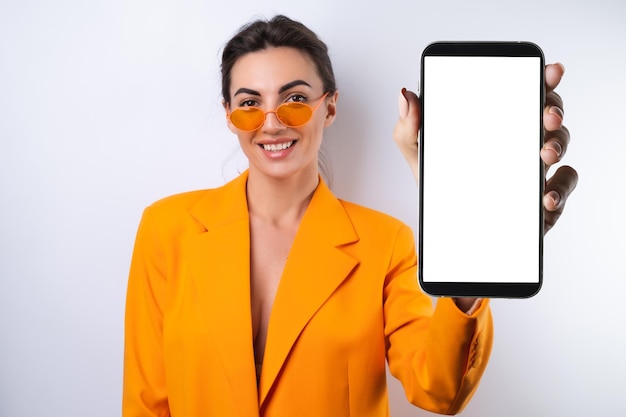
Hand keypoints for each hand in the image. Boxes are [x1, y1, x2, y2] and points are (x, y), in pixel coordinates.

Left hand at [392, 63, 577, 233]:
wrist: (445, 229)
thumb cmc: (440, 185)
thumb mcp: (419, 155)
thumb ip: (409, 127)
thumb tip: (406, 95)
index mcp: (496, 124)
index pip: (523, 92)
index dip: (541, 78)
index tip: (549, 69)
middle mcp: (520, 141)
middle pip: (549, 115)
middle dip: (554, 110)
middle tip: (547, 115)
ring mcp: (535, 169)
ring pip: (560, 147)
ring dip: (558, 146)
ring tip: (543, 155)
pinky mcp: (542, 199)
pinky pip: (562, 188)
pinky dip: (559, 188)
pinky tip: (545, 195)